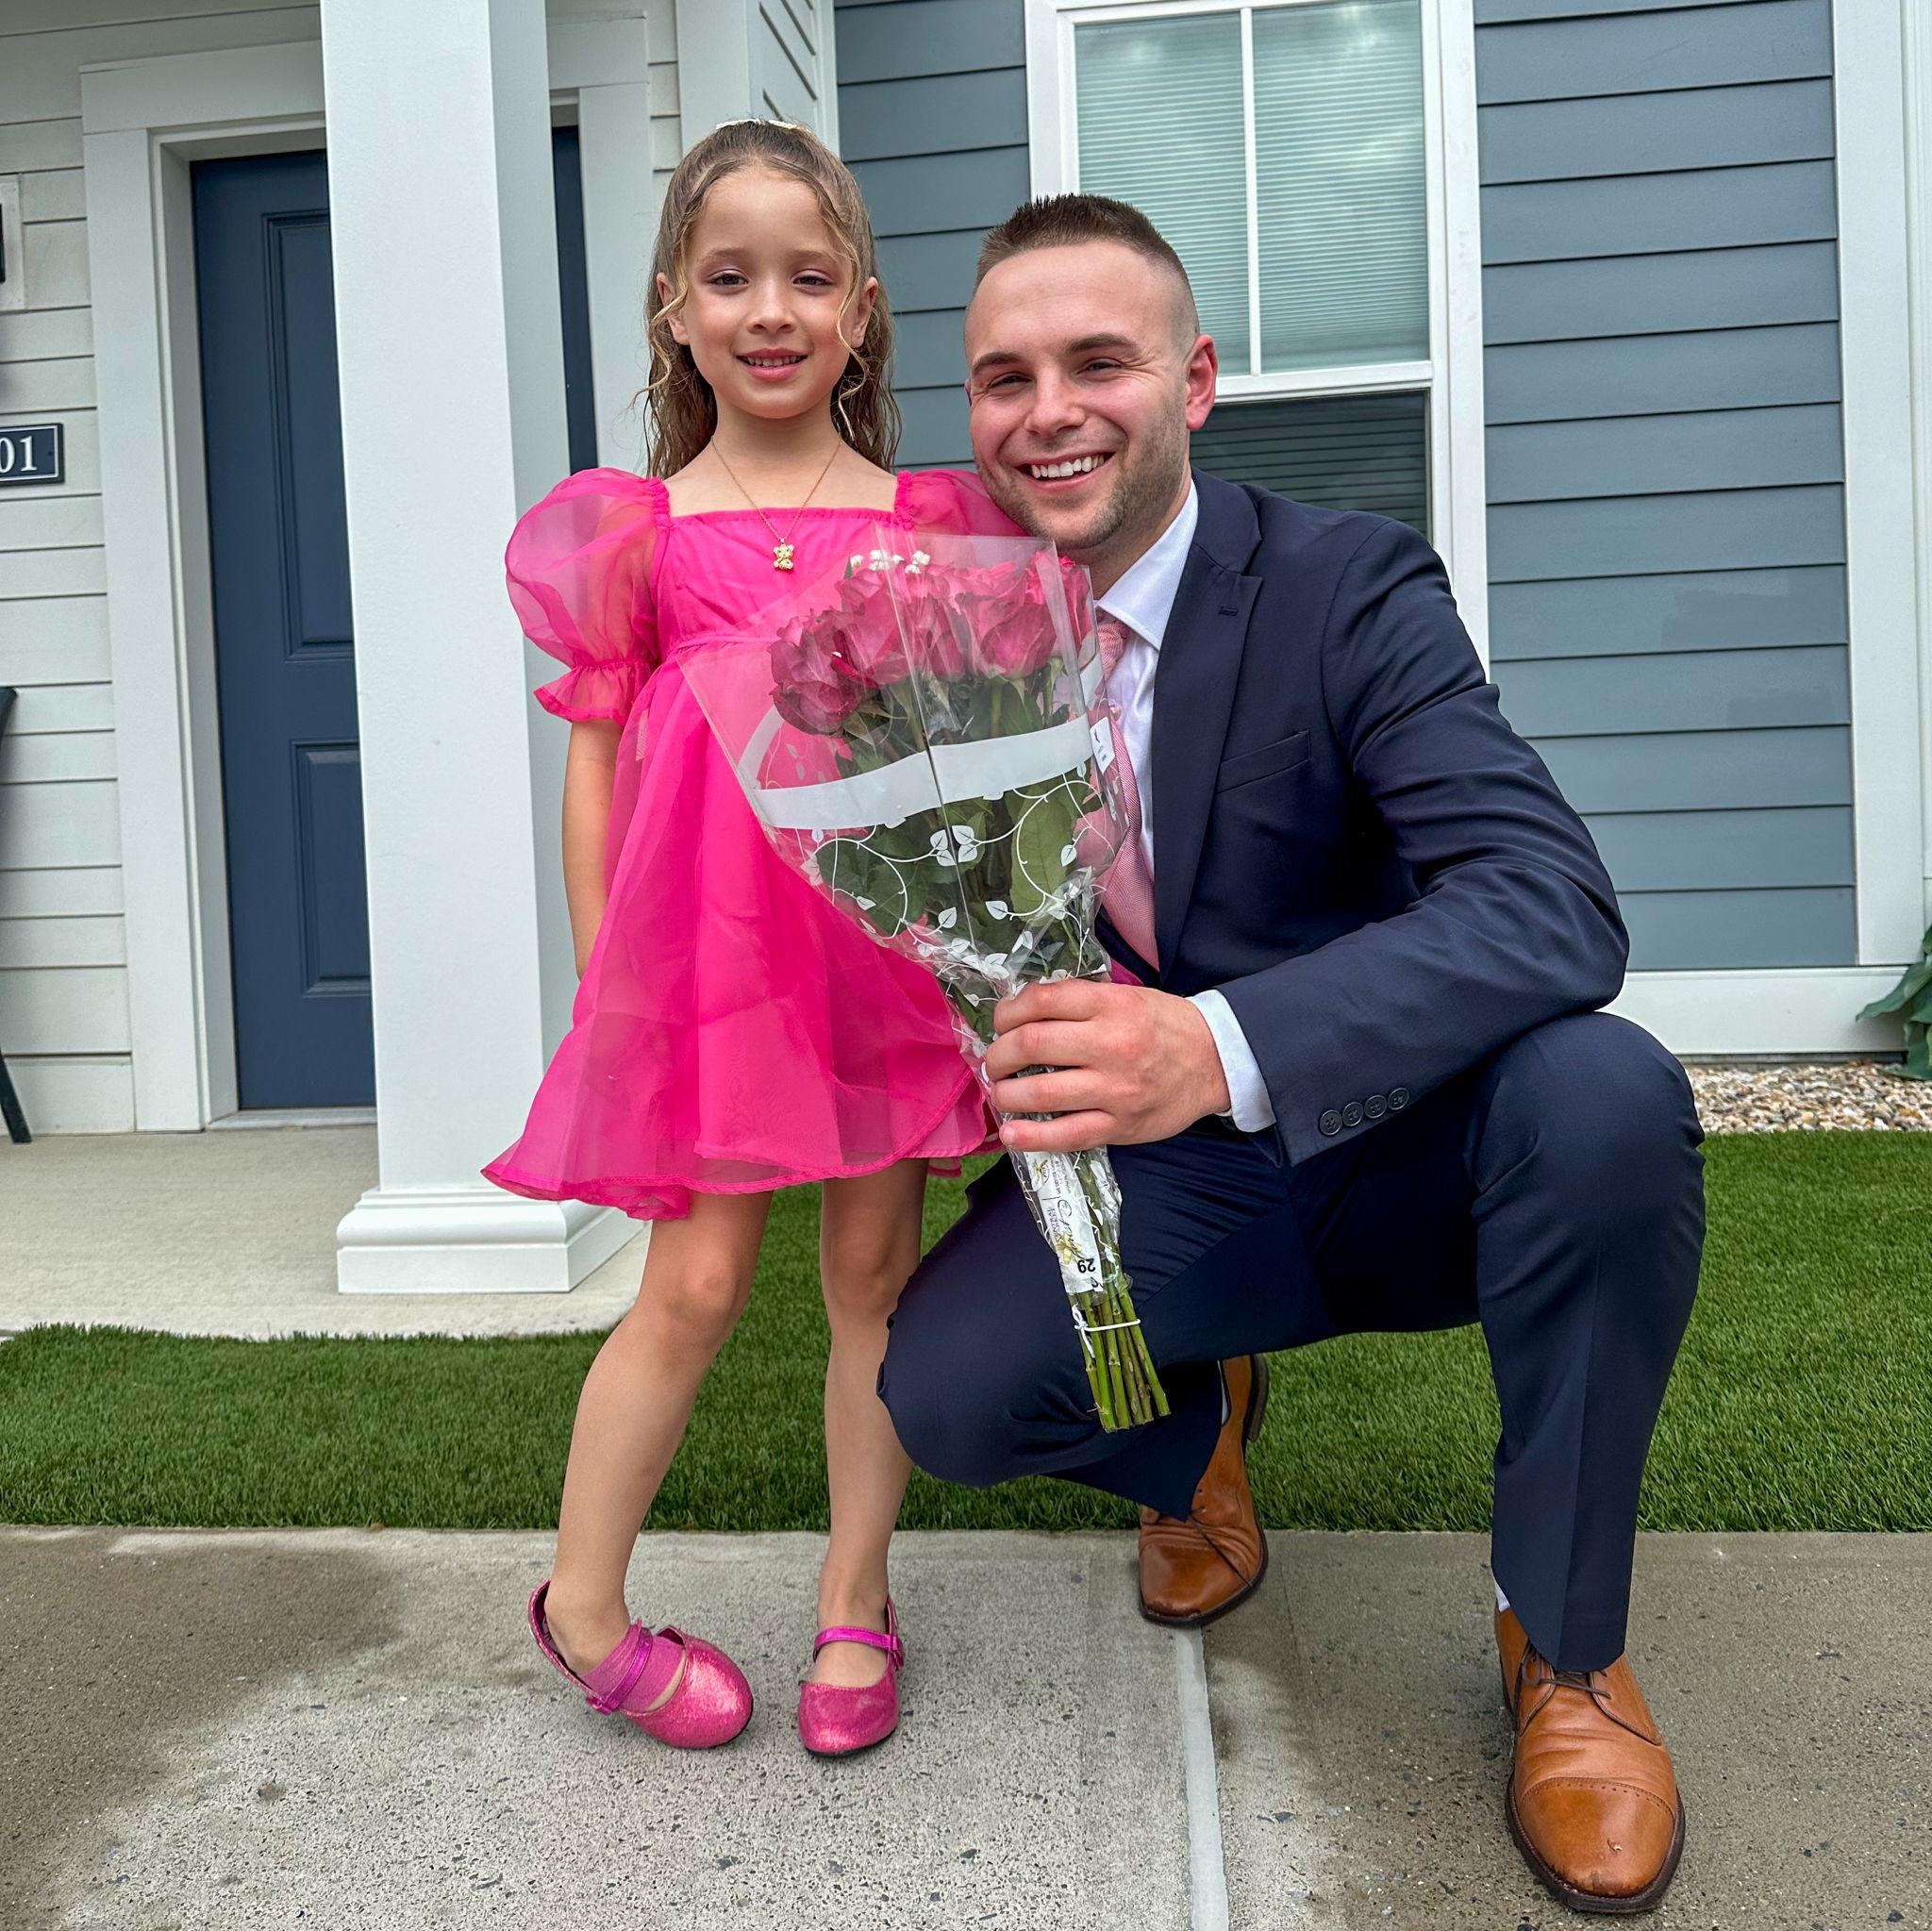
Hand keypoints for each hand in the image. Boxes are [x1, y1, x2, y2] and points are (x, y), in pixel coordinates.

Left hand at [984, 979, 1231, 1152]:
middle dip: (999, 1054)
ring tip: (1002, 1093)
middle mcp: (1111, 1045)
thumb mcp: (1125, 996)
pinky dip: (1032, 1138)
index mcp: (1110, 1006)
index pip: (1041, 1001)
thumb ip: (1078, 1002)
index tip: (1002, 1022)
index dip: (1007, 1012)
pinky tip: (1011, 1134)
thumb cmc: (1163, 1025)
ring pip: (1041, 1092)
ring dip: (1006, 1094)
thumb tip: (1019, 1014)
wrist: (1214, 1061)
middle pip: (1031, 1044)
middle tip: (996, 1062)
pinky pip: (1067, 1135)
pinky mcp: (1121, 1126)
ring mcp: (1115, 1090)